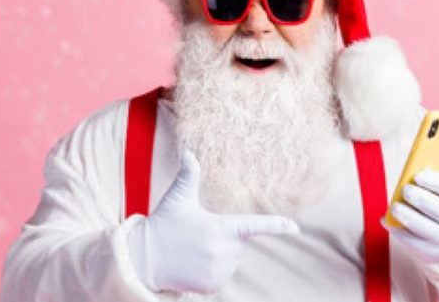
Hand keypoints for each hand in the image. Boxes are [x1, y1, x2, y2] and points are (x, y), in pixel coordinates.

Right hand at [129, 150, 299, 293]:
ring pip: (230, 260)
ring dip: (216, 255)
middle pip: (237, 243)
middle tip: (196, 235)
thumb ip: (188, 176)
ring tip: (192, 251)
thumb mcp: (177, 198)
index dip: (276, 226)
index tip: (295, 227)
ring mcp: (218, 271)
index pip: (254, 226)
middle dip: (222, 238)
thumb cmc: (163, 225)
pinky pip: (221, 275)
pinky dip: (211, 271)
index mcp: (220, 228)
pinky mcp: (212, 286)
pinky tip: (192, 266)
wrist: (143, 259)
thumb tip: (188, 153)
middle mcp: (223, 252)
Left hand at [381, 168, 438, 263]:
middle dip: (416, 196)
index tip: (417, 176)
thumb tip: (410, 176)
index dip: (432, 181)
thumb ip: (435, 184)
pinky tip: (389, 221)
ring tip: (395, 207)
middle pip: (433, 206)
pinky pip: (411, 240)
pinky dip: (397, 230)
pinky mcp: (432, 252)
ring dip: (404, 214)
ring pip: (421, 225)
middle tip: (405, 190)